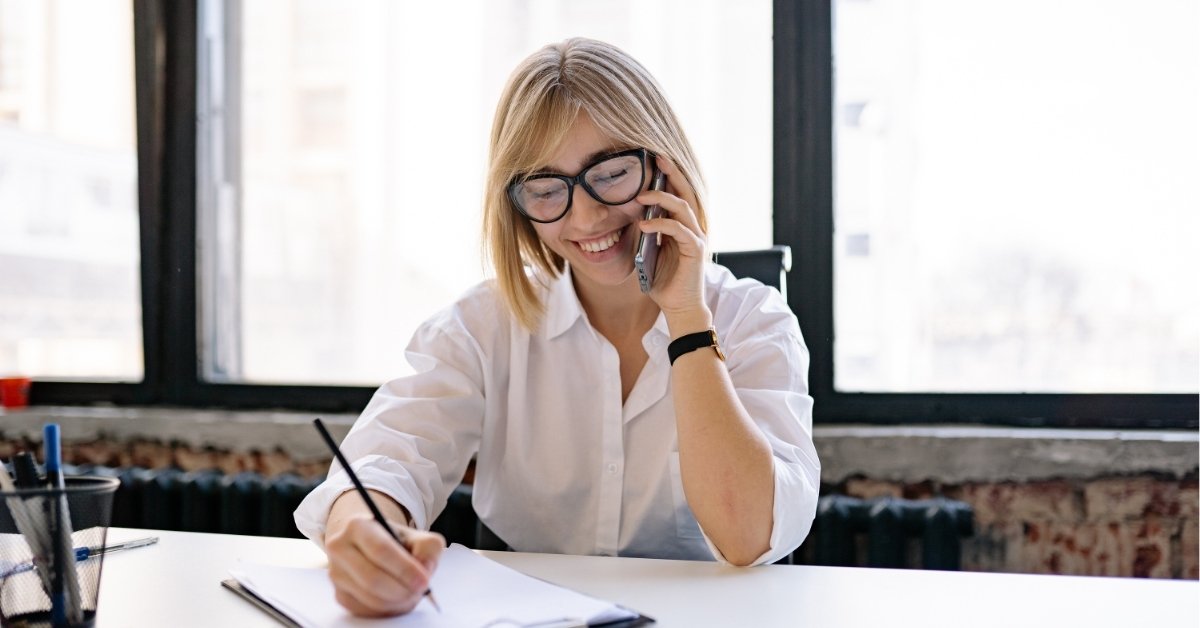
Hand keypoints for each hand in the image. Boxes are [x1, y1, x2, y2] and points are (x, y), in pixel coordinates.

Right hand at [324, 491, 444, 616]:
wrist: (370, 546)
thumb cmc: (395, 541)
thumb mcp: (417, 535)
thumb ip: (428, 548)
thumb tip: (424, 570)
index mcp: (358, 525)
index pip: (381, 550)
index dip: (404, 569)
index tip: (423, 581)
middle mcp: (340, 548)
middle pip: (372, 578)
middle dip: (401, 590)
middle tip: (419, 592)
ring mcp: (336, 573)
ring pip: (369, 597)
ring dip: (396, 602)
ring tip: (411, 594)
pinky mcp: (339, 594)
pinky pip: (365, 610)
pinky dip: (386, 609)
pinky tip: (397, 599)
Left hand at [637, 155, 711, 327]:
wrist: (679, 307)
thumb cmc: (664, 281)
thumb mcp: (651, 251)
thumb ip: (647, 232)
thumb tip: (633, 214)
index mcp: (683, 225)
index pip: (678, 193)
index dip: (669, 175)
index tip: (653, 159)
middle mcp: (693, 227)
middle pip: (685, 192)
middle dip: (671, 173)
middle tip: (656, 158)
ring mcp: (696, 237)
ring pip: (682, 207)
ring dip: (661, 198)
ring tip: (640, 195)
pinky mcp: (695, 250)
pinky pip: (678, 230)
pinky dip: (661, 224)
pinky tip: (644, 223)